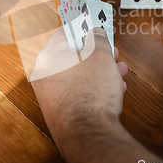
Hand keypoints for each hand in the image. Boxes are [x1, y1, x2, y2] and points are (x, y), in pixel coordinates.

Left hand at [31, 28, 127, 154]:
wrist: (87, 134)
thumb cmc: (90, 92)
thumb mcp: (101, 55)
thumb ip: (98, 39)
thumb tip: (95, 34)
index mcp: (48, 56)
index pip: (65, 33)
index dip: (84, 29)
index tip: (96, 28)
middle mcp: (44, 75)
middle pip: (72, 56)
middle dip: (96, 55)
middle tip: (112, 54)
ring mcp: (50, 96)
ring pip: (77, 75)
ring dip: (98, 72)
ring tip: (118, 74)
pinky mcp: (59, 112)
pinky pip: (77, 93)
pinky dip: (92, 89)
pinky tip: (111, 92)